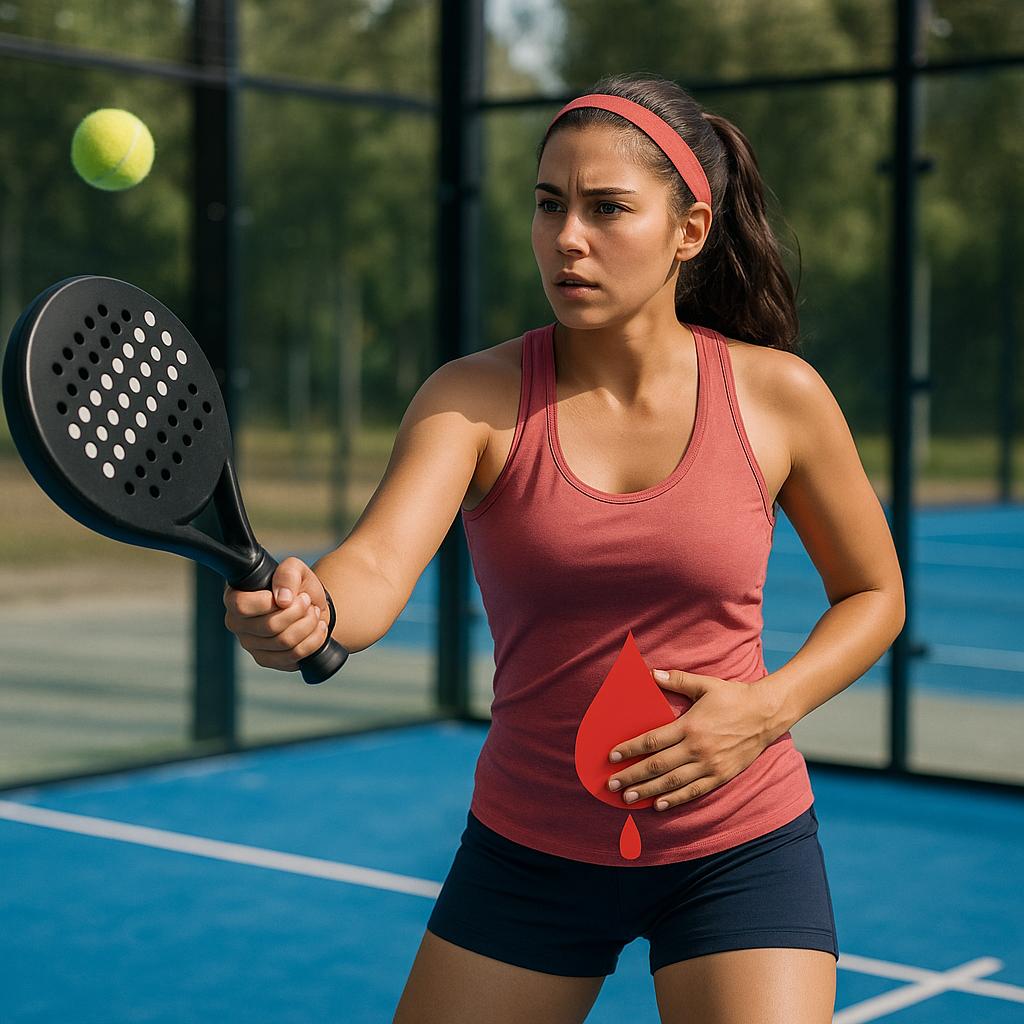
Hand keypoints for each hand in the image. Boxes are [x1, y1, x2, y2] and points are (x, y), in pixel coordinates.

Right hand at [223, 556, 330, 671]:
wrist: (310, 607)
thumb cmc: (297, 587)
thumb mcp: (295, 569)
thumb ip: (287, 574)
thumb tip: (283, 599)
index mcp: (234, 598)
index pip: (242, 606)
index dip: (269, 602)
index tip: (290, 595)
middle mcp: (237, 624)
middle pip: (269, 626)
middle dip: (298, 611)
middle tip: (307, 601)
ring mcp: (250, 645)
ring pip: (284, 642)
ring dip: (308, 625)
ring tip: (313, 612)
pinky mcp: (267, 660)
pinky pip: (293, 655)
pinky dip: (313, 640)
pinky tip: (317, 628)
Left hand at [606, 670, 774, 810]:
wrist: (766, 714)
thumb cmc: (733, 697)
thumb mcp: (705, 684)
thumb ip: (677, 680)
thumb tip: (652, 673)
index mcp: (689, 726)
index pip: (652, 741)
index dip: (630, 749)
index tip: (611, 756)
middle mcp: (697, 749)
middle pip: (657, 766)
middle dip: (632, 776)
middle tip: (611, 784)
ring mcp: (710, 765)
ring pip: (672, 783)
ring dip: (648, 791)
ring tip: (627, 797)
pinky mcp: (721, 776)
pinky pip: (694, 792)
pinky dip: (675, 800)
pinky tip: (658, 805)